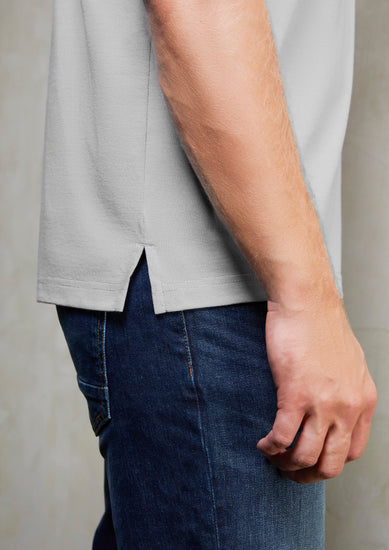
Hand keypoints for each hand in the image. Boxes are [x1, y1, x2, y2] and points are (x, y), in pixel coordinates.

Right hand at [256, 297, 376, 483]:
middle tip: (290, 471)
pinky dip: (270, 447)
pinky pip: (281, 437)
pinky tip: (263, 444)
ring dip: (286, 465)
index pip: (353, 452)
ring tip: (273, 457)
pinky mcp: (294, 394)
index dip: (330, 462)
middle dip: (308, 475)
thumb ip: (348, 390)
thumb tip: (335, 408)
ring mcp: (321, 403)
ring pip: (305, 457)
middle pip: (331, 463)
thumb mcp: (350, 363)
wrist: (307, 302)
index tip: (312, 459)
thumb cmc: (323, 326)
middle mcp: (347, 407)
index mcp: (363, 400)